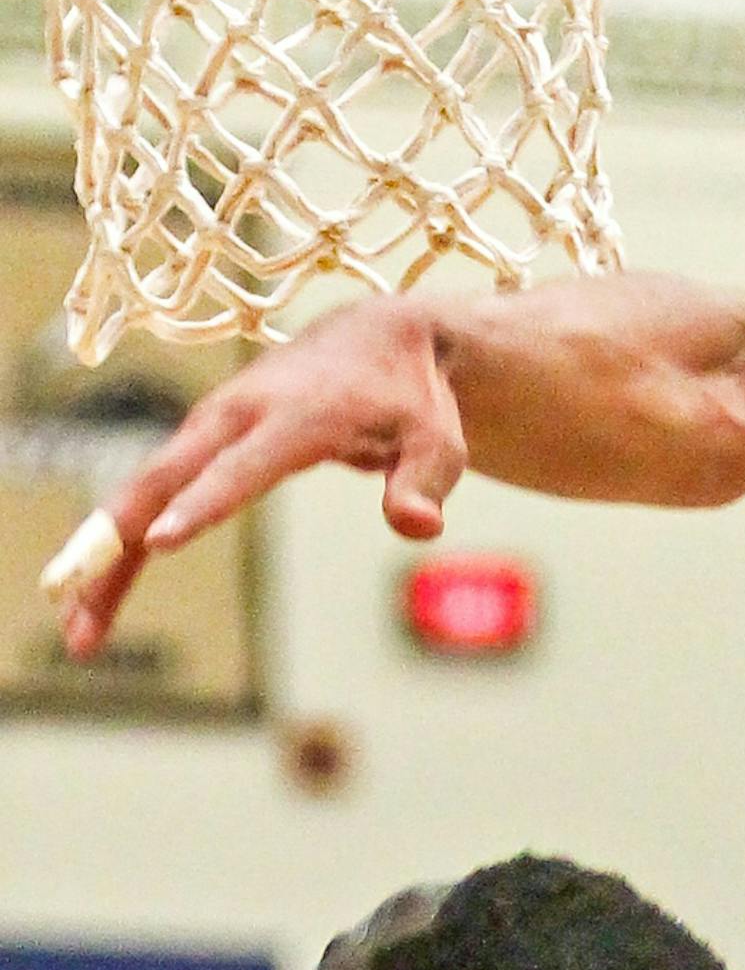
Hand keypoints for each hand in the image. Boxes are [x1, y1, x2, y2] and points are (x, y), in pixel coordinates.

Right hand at [51, 299, 465, 656]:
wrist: (377, 338)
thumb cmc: (412, 400)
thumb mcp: (438, 442)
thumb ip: (425, 484)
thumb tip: (418, 527)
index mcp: (298, 415)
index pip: (244, 465)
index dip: (203, 502)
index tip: (161, 542)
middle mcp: (239, 412)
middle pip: (164, 479)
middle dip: (116, 542)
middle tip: (79, 609)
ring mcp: (210, 425)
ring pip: (141, 493)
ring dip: (101, 558)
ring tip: (79, 631)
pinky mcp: (199, 442)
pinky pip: (150, 498)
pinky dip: (119, 548)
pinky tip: (98, 603)